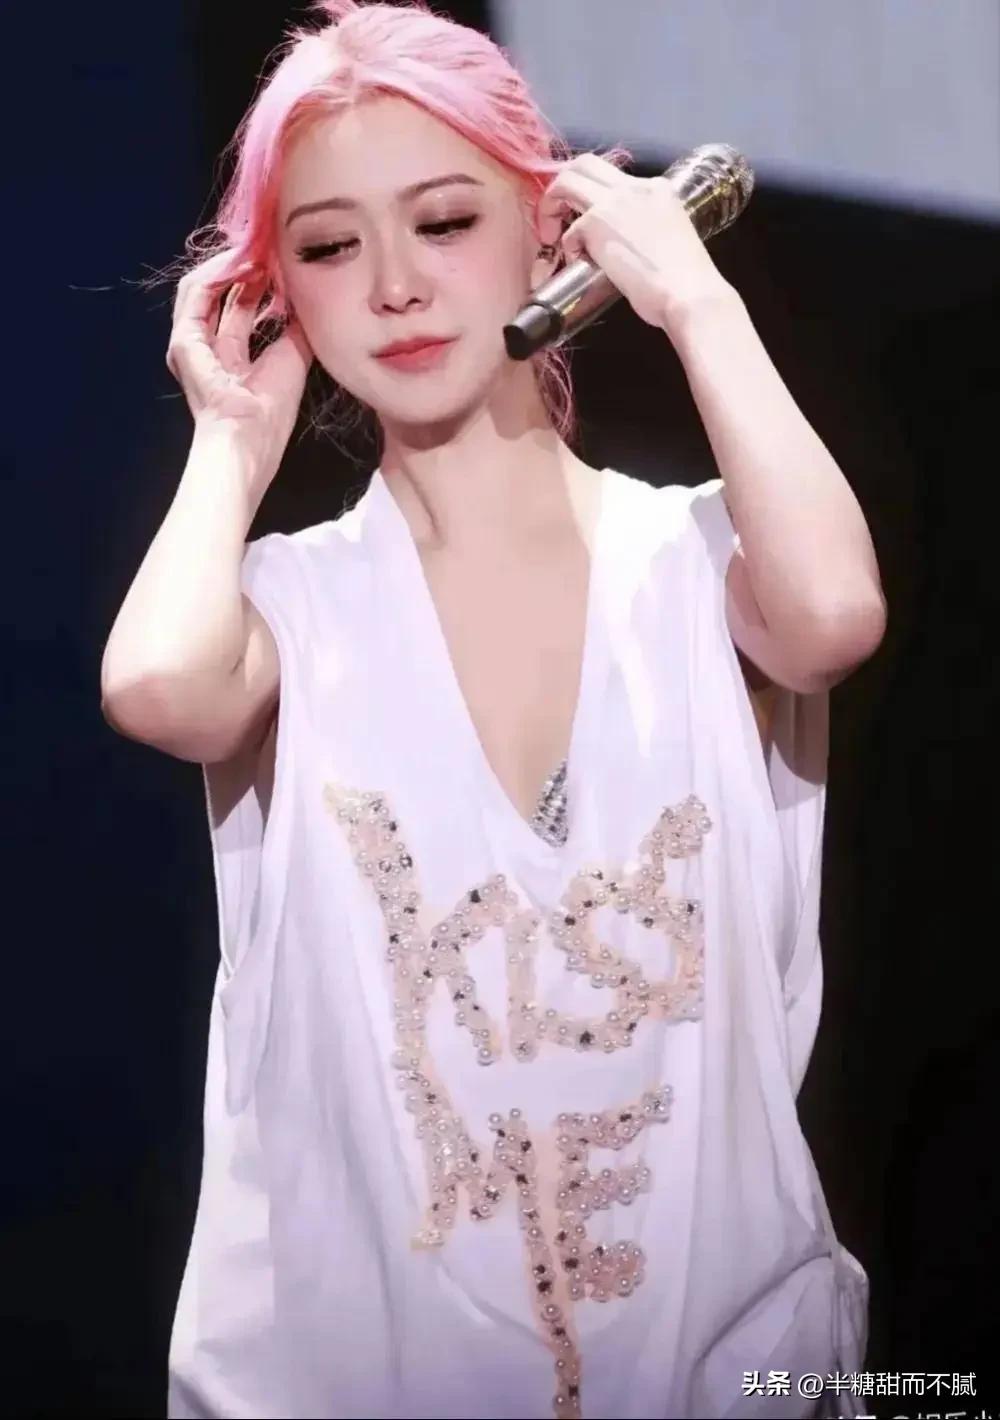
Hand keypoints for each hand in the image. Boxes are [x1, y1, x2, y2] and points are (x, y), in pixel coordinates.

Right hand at [166, 250, 313, 478]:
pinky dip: (217, 273)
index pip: (240, 308)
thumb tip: (304, 299)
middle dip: (246, 269)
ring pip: (205, 288)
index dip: (260, 283)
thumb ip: (295, 328)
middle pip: (223, 294)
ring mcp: (191, 344)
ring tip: (256, 249)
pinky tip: (241, 261)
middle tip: (269, 249)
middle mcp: (209, 349)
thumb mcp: (293, 359)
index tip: (280, 264)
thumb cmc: (270, 412)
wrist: (249, 438)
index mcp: (233, 359)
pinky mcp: (184, 341)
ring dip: (230, 265)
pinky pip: (196, 294)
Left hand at [540, 153, 734, 332]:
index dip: (593, 193)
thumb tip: (626, 240)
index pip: (614, 176)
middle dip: (563, 186)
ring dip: (551, 207)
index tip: (588, 218)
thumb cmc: (685, 279)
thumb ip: (647, 228)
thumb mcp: (670, 236)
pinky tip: (579, 264)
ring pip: (566, 181)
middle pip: (584, 164)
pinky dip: (567, 247)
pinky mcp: (595, 223)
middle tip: (558, 218)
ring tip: (552, 238)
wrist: (688, 292)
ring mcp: (613, 202)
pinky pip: (568, 230)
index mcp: (658, 188)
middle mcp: (634, 187)